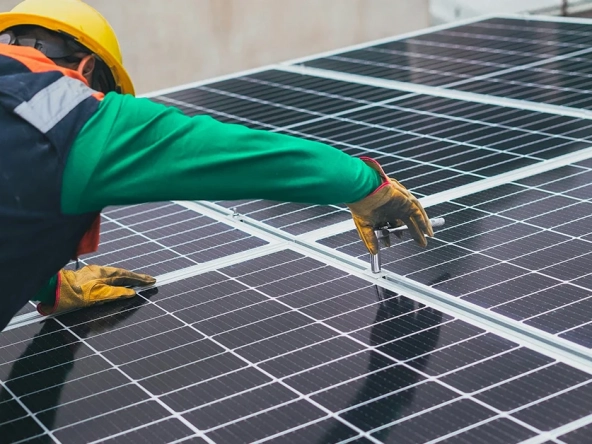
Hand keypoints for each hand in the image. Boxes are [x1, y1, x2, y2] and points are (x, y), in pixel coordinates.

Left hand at [37, 265, 155, 315]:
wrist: (50, 290)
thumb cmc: (72, 295)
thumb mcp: (96, 296)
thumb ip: (115, 294)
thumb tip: (131, 293)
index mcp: (104, 274)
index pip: (127, 276)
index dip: (140, 279)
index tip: (152, 281)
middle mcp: (99, 271)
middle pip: (122, 274)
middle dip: (136, 278)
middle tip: (149, 280)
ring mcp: (91, 274)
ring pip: (114, 275)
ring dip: (126, 278)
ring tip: (136, 282)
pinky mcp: (85, 278)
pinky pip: (106, 278)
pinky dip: (116, 280)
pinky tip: (116, 284)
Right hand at [347, 157, 432, 254]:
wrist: (363, 191)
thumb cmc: (361, 205)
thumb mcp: (365, 227)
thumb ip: (370, 240)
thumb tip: (374, 253)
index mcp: (383, 212)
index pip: (391, 225)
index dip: (392, 235)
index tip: (390, 244)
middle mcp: (393, 207)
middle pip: (407, 222)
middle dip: (414, 233)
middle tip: (420, 243)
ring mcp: (401, 203)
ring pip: (414, 217)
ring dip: (421, 228)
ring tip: (426, 239)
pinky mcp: (406, 200)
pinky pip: (418, 212)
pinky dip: (423, 221)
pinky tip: (428, 232)